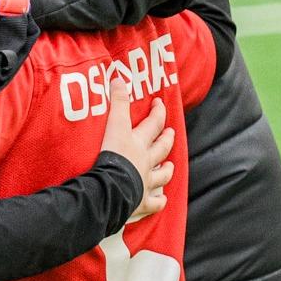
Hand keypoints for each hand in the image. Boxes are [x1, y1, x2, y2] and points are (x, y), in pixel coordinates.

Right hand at [100, 75, 173, 222]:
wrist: (110, 188)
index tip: (159, 103)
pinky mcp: (142, 202)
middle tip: (170, 132)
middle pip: (162, 148)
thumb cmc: (110, 157)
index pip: (153, 124)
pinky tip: (161, 200)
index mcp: (138, 143)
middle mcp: (146, 162)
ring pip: (163, 175)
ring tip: (169, 166)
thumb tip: (118, 78)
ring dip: (167, 169)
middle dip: (167, 139)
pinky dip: (159, 201)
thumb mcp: (112, 125)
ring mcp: (146, 183)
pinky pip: (155, 203)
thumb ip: (116, 102)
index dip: (158, 112)